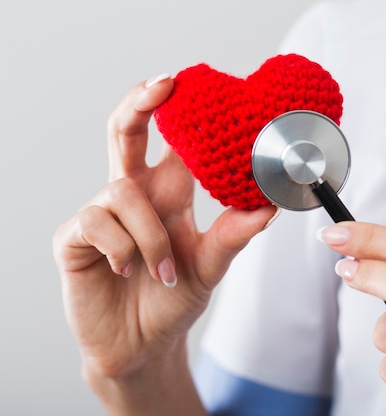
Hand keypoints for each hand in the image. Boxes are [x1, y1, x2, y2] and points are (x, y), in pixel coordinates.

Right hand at [53, 75, 276, 383]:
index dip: (174, 110)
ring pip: (120, 191)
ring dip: (149, 234)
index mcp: (166, 194)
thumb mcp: (210, 266)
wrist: (144, 345)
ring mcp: (101, 215)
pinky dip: (122, 247)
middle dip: (139, 103)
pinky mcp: (75, 239)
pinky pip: (96, 223)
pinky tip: (130, 271)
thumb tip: (269, 208)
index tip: (187, 82)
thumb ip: (234, 236)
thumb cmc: (173, 299)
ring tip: (162, 271)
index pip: (167, 141)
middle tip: (162, 85)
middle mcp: (133, 195)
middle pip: (124, 132)